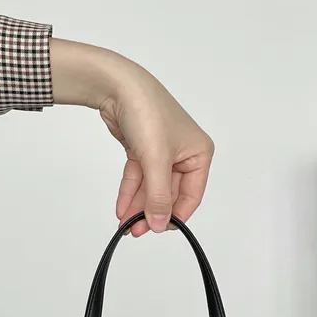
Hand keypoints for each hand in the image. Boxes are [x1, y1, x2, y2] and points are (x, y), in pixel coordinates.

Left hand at [50, 38, 213, 235]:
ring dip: (138, 206)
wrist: (117, 86)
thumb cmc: (147, 112)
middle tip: (137, 231)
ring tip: (126, 225)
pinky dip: (130, 192)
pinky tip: (122, 209)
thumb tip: (161, 224)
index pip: (192, 195)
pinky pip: (139, 178)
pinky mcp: (143, 150)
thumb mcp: (156, 161)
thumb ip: (158, 196)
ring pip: (152, 188)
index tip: (158, 229)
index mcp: (199, 154)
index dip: (175, 214)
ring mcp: (162, 152)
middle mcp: (184, 154)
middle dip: (151, 212)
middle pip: (169, 193)